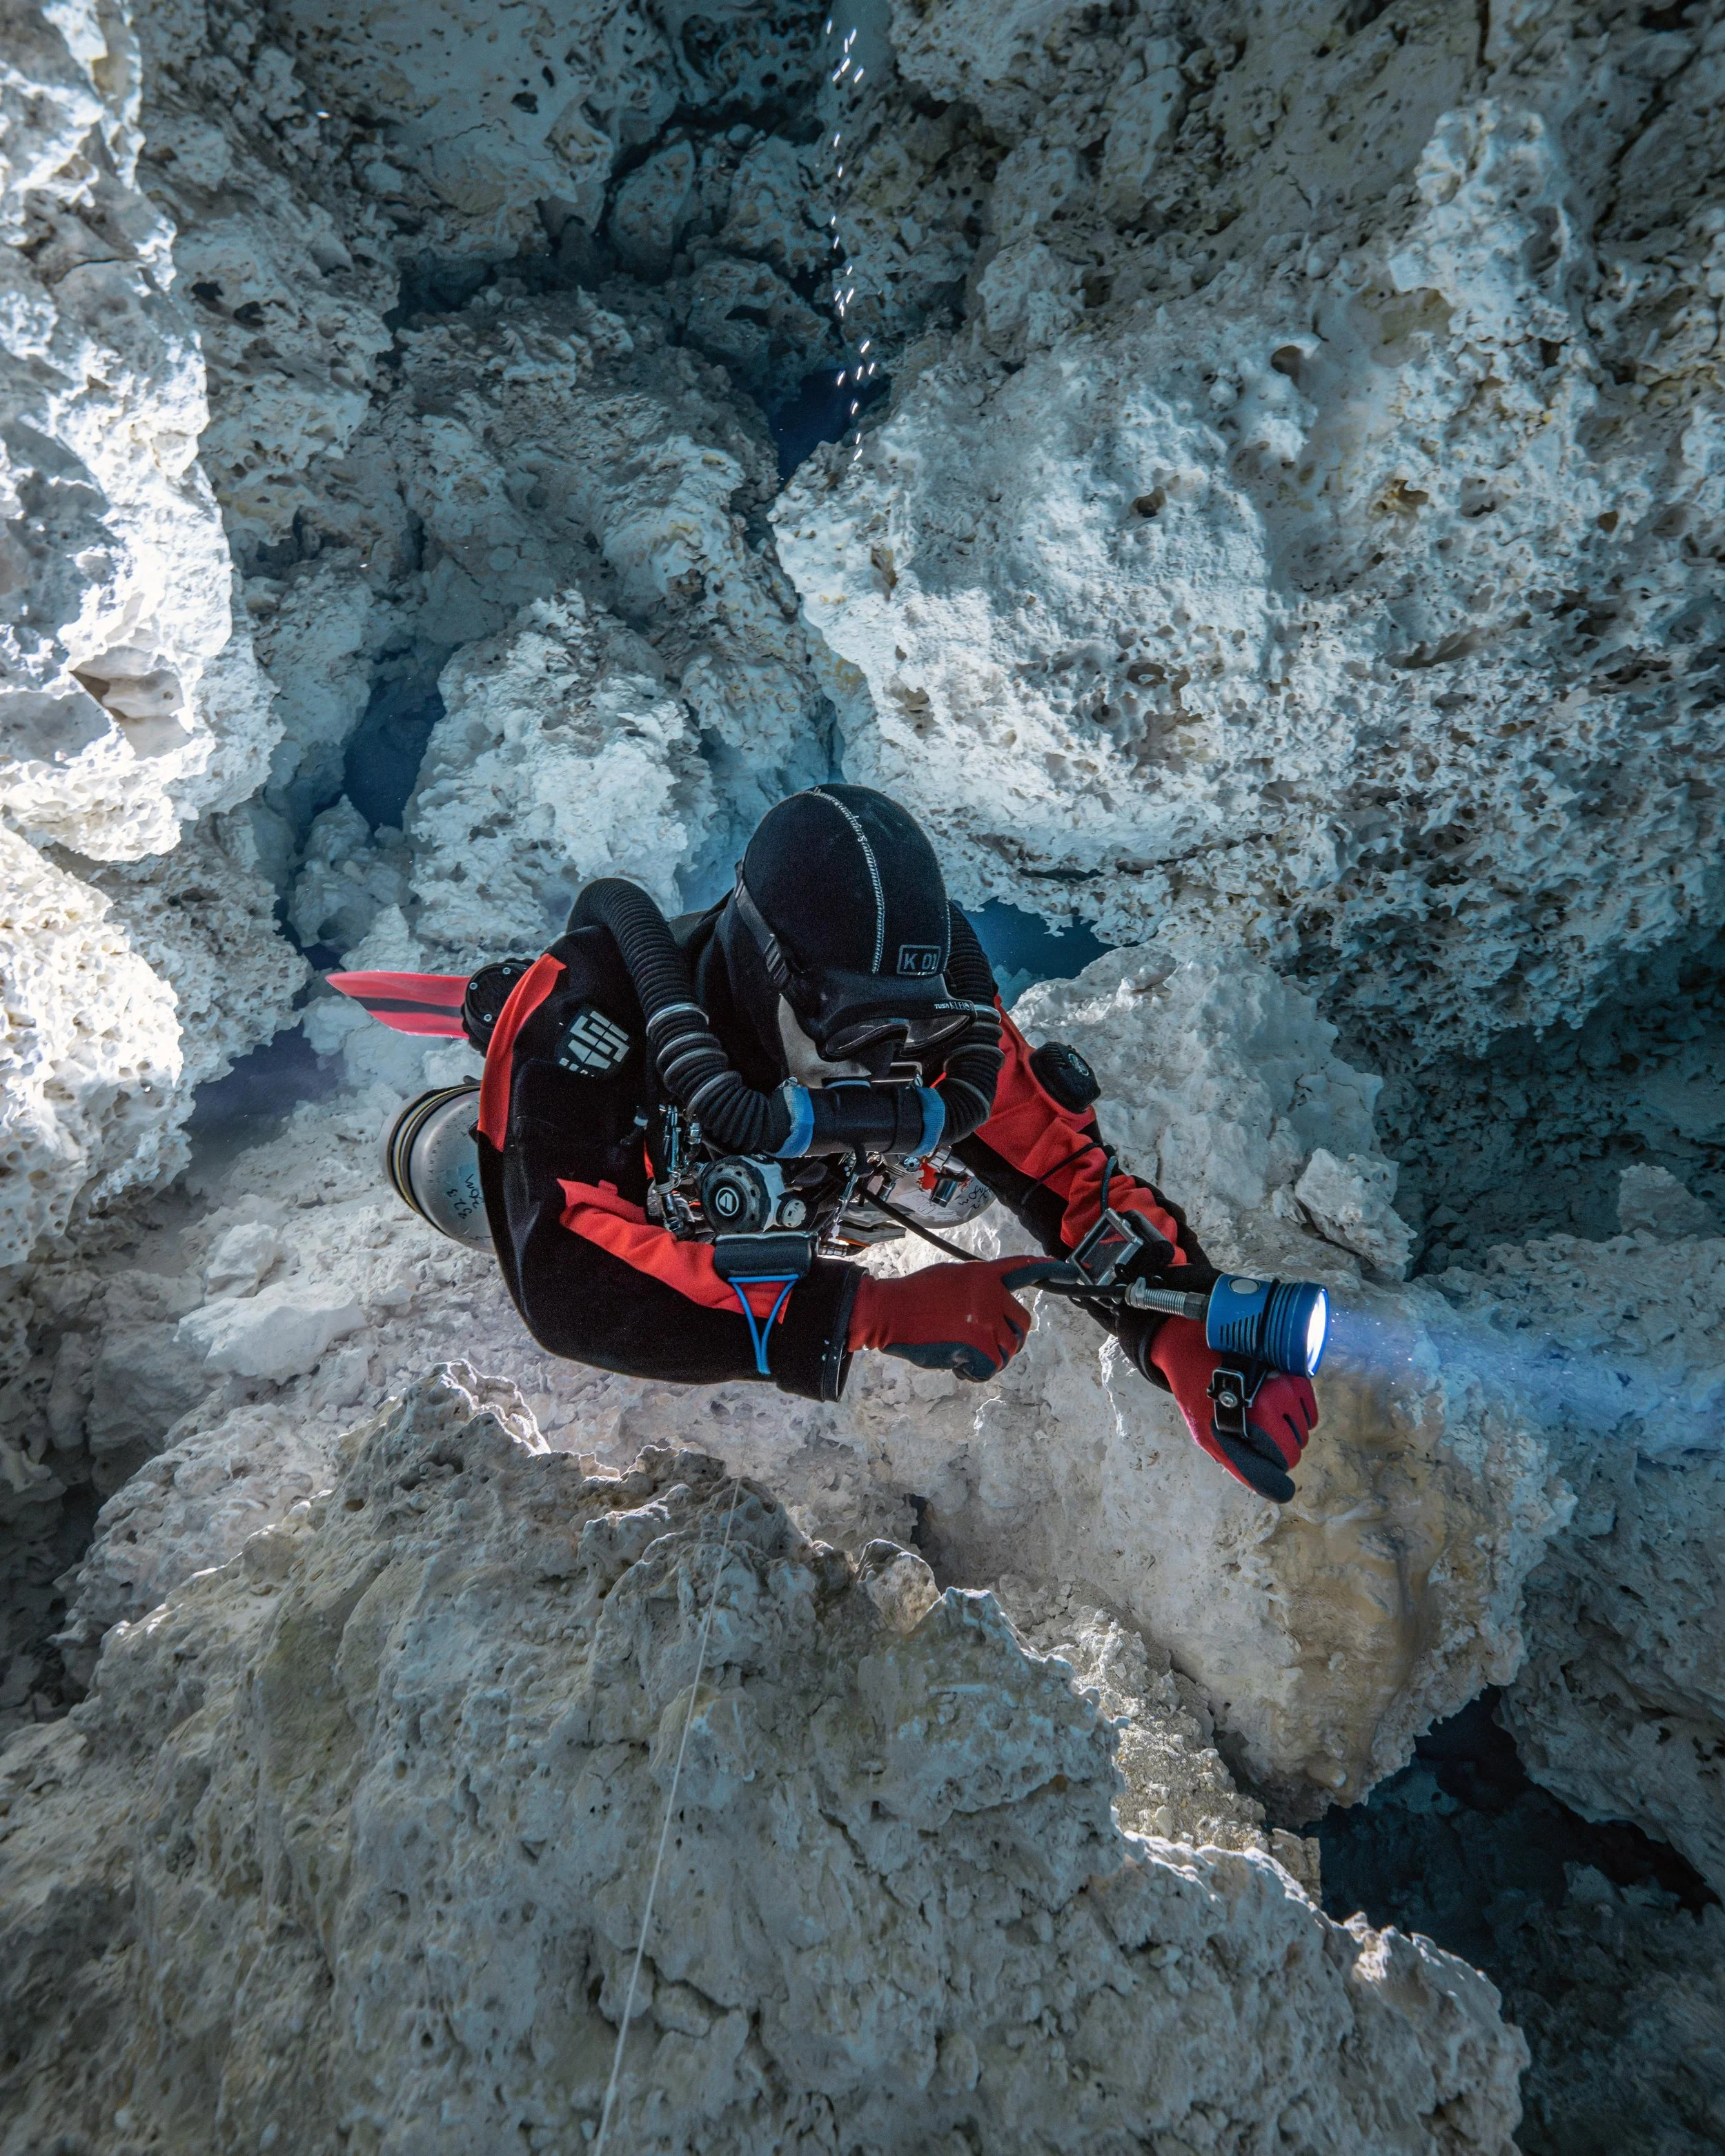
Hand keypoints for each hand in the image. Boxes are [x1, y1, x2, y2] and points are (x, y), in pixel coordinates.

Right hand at [848, 1256, 1068, 1381]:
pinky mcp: (978, 1345)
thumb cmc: (911, 1296)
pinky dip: (978, 1371)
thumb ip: (974, 1286)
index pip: (1020, 1268)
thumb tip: (987, 1302)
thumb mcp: (948, 1277)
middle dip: (1012, 1337)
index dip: (1044, 1268)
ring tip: (969, 1356)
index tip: (1065, 1269)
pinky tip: (960, 1365)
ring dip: (993, 1357)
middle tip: (993, 1346)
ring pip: (1009, 1348)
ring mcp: (987, 1320)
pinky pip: (992, 1366)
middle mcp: (990, 1294)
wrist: (890, 1310)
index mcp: (983, 1275)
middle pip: (1022, 1322)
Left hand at [1146, 1316, 1316, 1502]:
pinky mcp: (1295, 1373)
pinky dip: (1299, 1417)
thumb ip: (1236, 1462)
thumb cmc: (1198, 1394)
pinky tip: (1278, 1410)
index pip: (1282, 1462)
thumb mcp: (1207, 1434)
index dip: (1274, 1474)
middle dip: (1279, 1451)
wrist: (1195, 1348)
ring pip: (1305, 1431)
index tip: (1268, 1472)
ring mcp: (1288, 1383)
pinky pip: (1310, 1412)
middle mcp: (1276, 1400)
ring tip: (1262, 1418)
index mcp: (1253, 1418)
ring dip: (1289, 1432)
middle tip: (1256, 1437)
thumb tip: (1271, 1489)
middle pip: (1295, 1449)